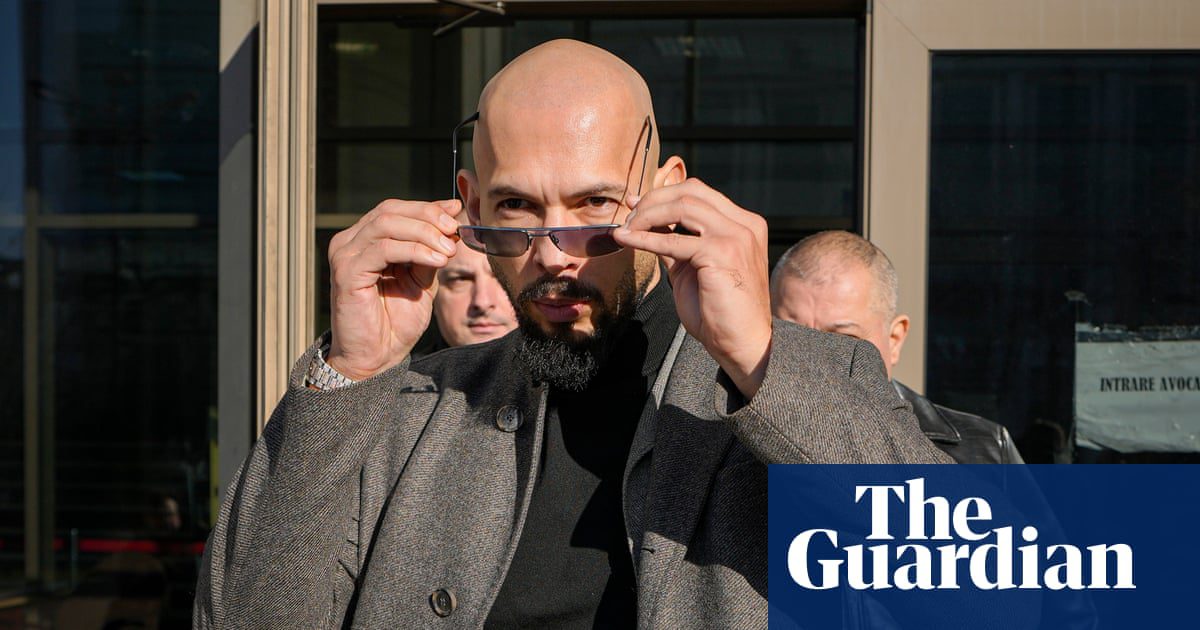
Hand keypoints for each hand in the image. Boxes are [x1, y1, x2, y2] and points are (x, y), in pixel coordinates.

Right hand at [324, 199, 461, 380]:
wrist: (377, 356)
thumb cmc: (396, 320)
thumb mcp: (422, 278)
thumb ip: (431, 248)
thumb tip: (451, 215)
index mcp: (365, 239)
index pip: (395, 209)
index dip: (427, 207)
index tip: (456, 212)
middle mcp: (350, 242)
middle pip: (390, 210)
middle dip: (428, 217)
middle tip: (454, 231)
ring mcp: (345, 255)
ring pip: (387, 224)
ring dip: (424, 234)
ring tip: (448, 250)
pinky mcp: (346, 272)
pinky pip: (383, 249)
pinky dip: (414, 250)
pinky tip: (435, 261)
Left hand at [613, 178, 771, 397]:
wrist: (742, 344)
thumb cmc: (720, 312)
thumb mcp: (695, 268)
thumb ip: (678, 244)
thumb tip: (649, 226)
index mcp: (744, 224)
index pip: (699, 193)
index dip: (663, 194)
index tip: (636, 203)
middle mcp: (744, 225)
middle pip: (691, 192)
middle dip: (654, 200)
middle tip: (629, 217)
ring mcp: (736, 237)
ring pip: (683, 207)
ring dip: (647, 215)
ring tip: (627, 229)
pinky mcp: (721, 253)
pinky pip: (673, 240)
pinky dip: (645, 238)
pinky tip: (627, 240)